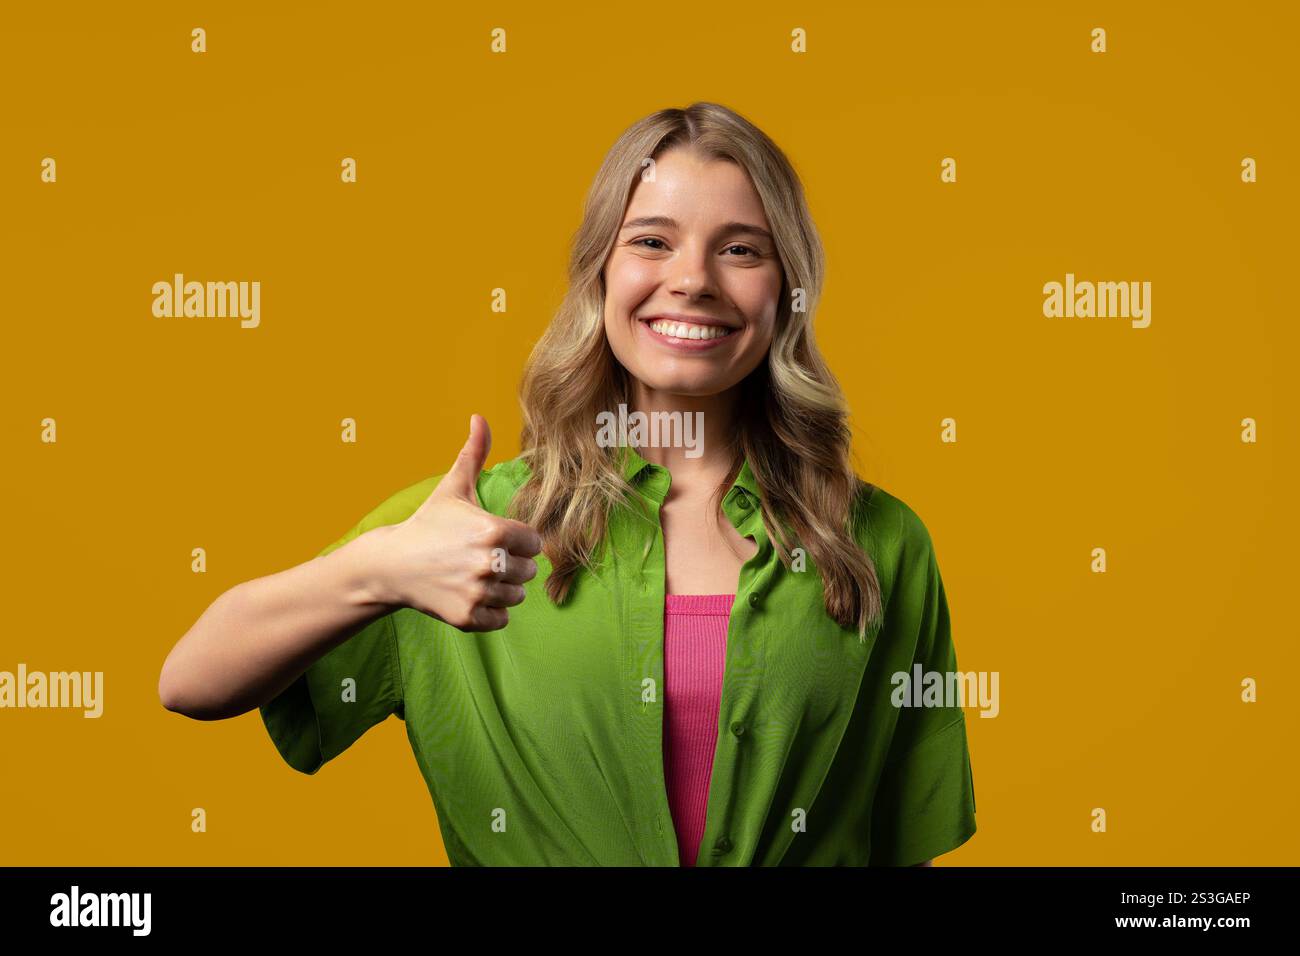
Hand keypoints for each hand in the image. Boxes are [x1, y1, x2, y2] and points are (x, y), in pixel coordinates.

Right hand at [376, 414, 541, 630]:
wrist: (391, 565)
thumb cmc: (428, 523)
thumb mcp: (453, 488)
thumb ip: (473, 453)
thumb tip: (479, 416)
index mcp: (493, 530)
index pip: (535, 542)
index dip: (518, 540)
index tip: (494, 538)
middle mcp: (489, 562)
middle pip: (529, 570)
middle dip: (511, 564)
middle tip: (481, 557)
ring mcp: (478, 592)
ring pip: (517, 595)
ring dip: (502, 588)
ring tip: (475, 575)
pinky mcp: (468, 617)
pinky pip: (502, 618)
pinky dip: (490, 610)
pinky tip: (469, 593)